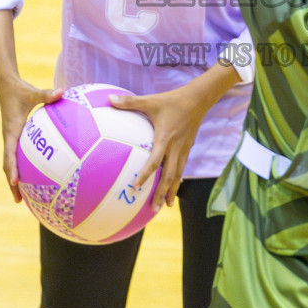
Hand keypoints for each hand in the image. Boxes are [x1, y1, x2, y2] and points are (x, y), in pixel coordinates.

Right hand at [0, 74, 58, 202]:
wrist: (6, 85)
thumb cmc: (20, 90)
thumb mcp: (32, 92)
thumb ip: (47, 94)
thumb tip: (62, 91)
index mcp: (11, 130)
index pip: (10, 153)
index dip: (12, 169)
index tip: (16, 182)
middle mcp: (9, 138)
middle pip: (8, 165)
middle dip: (12, 183)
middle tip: (19, 200)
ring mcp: (11, 139)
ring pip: (11, 163)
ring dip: (15, 180)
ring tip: (23, 198)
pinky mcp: (15, 138)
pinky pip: (18, 156)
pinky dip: (22, 168)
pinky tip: (34, 178)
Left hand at [110, 61, 238, 209]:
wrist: (198, 99)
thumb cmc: (171, 100)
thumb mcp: (150, 100)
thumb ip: (129, 102)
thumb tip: (109, 100)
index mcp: (164, 139)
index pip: (154, 162)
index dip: (145, 175)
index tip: (136, 187)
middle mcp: (175, 148)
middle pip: (170, 176)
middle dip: (162, 193)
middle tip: (155, 209)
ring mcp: (183, 149)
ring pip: (178, 175)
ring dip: (172, 191)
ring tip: (166, 206)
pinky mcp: (188, 148)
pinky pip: (182, 167)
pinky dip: (177, 180)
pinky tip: (174, 187)